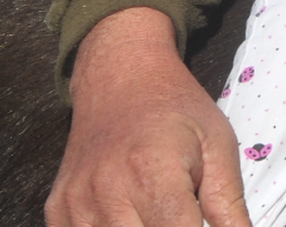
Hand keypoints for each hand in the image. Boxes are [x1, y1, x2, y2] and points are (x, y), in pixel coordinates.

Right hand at [47, 8, 251, 226]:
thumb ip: (228, 205)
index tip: (200, 223)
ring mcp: (76, 204)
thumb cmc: (176, 108)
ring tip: (154, 212)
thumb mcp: (217, 145)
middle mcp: (108, 192)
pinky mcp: (57, 209)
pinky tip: (128, 216)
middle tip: (181, 216)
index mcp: (152, 174)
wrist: (119, 74)